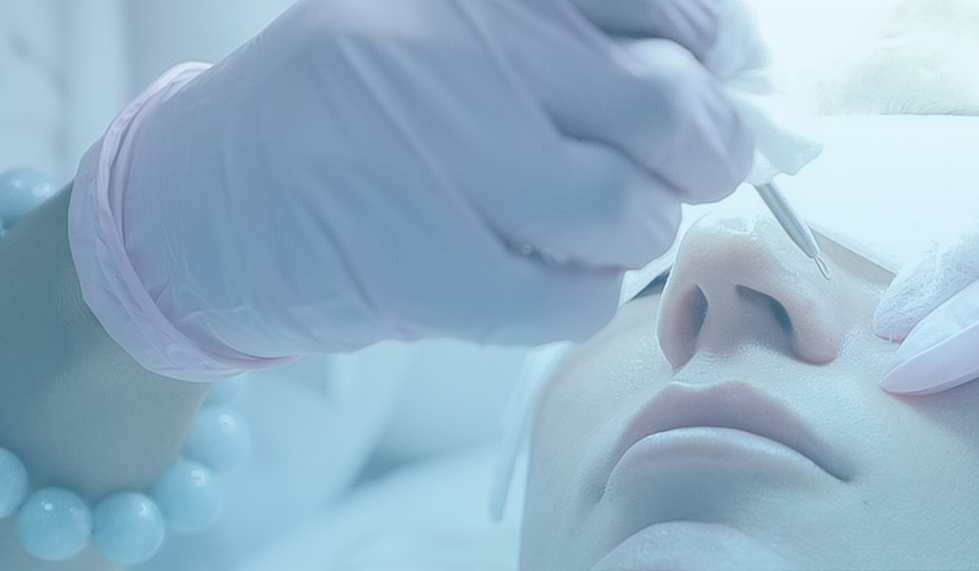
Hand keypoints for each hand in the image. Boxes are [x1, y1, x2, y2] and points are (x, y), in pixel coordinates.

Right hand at [70, 0, 751, 380]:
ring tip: (578, 220)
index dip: (709, 63)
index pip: (672, 15)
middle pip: (673, 112)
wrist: (205, 203)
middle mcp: (464, 56)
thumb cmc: (358, 108)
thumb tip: (727, 73)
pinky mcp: (435, 271)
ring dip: (634, 231)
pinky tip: (530, 269)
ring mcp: (447, 163)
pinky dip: (577, 294)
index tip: (699, 87)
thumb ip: (581, 33)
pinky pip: (581, 299)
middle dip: (705, 152)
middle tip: (683, 166)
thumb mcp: (452, 24)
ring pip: (637, 216)